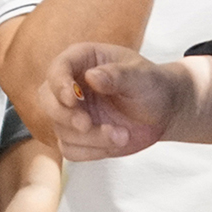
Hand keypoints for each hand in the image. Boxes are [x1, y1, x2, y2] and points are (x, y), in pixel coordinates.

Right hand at [38, 42, 188, 161]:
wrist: (163, 110)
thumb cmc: (151, 84)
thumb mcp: (141, 77)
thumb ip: (117, 76)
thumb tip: (91, 77)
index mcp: (82, 60)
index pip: (58, 69)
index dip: (60, 84)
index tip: (73, 98)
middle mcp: (71, 86)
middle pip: (47, 101)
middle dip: (65, 116)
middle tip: (87, 124)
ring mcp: (72, 113)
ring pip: (61, 130)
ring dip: (91, 138)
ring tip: (123, 135)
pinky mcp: (78, 137)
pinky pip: (70, 150)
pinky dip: (92, 151)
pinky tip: (115, 142)